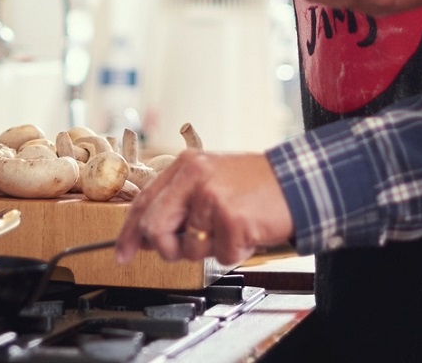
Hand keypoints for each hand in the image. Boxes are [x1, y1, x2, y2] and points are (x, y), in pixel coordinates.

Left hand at [115, 151, 293, 266]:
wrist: (298, 182)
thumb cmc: (256, 185)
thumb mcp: (211, 179)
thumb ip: (179, 202)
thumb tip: (149, 235)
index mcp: (186, 165)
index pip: (144, 201)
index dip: (129, 233)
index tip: (123, 253)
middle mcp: (194, 177)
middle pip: (155, 227)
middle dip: (167, 247)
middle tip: (185, 249)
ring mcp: (212, 197)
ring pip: (189, 248)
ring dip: (211, 249)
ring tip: (231, 228)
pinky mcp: (232, 219)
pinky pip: (220, 256)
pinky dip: (235, 253)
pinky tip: (247, 233)